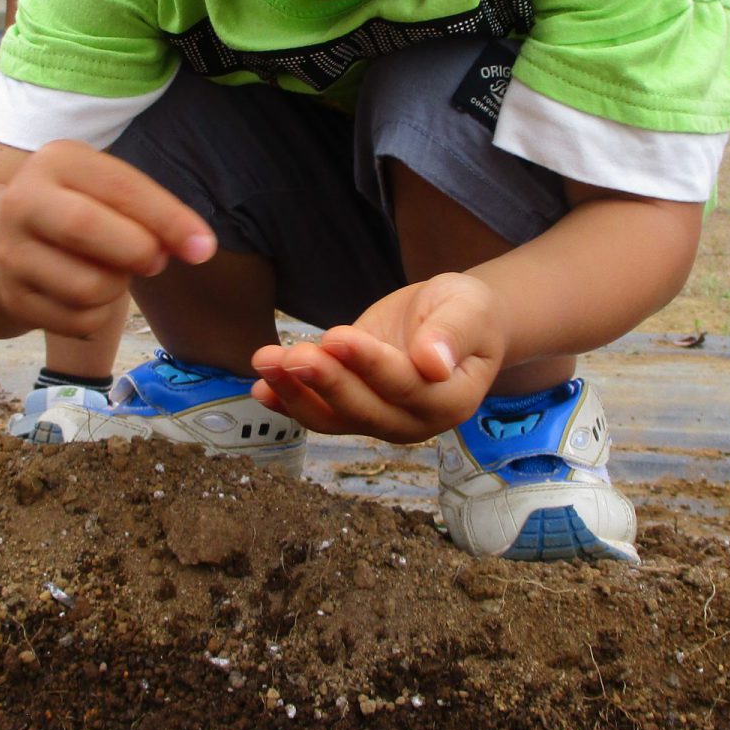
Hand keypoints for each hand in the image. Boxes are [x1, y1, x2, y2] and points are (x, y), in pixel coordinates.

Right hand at [0, 140, 215, 335]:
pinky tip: (90, 295)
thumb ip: (149, 210)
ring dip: (118, 288)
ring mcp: (11, 253)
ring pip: (87, 286)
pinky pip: (79, 322)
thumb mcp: (106, 189)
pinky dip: (100, 315)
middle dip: (137, 250)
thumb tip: (196, 246)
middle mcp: (22, 201)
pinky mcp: (14, 298)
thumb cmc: (79, 208)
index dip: (168, 219)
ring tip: (112, 272)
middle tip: (156, 261)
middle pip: (85, 227)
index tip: (203, 246)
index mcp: (55, 161)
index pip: (120, 187)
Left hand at [251, 272, 504, 442]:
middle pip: (364, 409)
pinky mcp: (353, 409)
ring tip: (265, 362)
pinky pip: (319, 413)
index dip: (369, 364)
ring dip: (295, 393)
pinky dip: (287, 401)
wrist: (450, 320)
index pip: (406, 387)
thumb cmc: (467, 312)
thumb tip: (433, 363)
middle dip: (325, 382)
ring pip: (333, 417)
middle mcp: (414, 421)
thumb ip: (453, 333)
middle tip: (292, 355)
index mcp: (451, 400)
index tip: (337, 337)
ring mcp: (381, 420)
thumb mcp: (469, 308)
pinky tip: (260, 387)